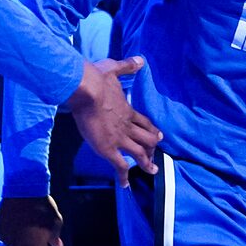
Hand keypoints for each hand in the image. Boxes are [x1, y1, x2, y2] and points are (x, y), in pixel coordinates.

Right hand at [0, 193, 61, 245]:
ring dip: (18, 238)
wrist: (25, 191)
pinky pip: (3, 235)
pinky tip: (14, 218)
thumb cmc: (44, 209)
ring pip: (12, 244)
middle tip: (33, 232)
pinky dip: (9, 230)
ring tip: (25, 221)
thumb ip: (54, 238)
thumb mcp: (55, 223)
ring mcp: (7, 240)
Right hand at [64, 56, 161, 177]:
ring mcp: (120, 138)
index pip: (145, 123)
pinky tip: (126, 185)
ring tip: (152, 171)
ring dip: (146, 163)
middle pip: (147, 140)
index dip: (152, 131)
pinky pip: (120, 166)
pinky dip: (124, 177)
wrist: (87, 89)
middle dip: (152, 148)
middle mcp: (128, 126)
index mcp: (128, 110)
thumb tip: (140, 59)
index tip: (159, 137)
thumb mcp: (113, 68)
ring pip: (139, 154)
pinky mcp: (109, 148)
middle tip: (155, 156)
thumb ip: (127, 65)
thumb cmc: (97, 78)